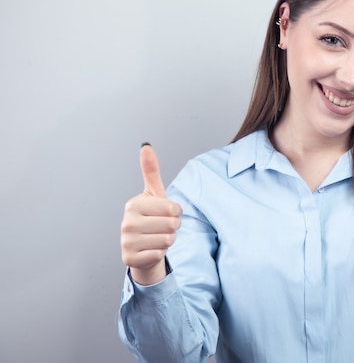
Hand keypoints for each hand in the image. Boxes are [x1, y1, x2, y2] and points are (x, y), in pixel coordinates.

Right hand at [120, 144, 181, 284]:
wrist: (142, 247)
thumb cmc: (152, 217)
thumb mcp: (153, 194)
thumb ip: (151, 171)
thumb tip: (146, 146)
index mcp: (133, 205)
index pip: (172, 208)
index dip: (176, 212)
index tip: (166, 213)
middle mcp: (126, 223)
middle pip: (171, 225)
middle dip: (173, 227)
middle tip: (162, 227)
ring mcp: (126, 242)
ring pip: (167, 240)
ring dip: (168, 241)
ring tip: (157, 238)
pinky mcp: (129, 259)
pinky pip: (160, 254)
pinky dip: (160, 253)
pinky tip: (151, 249)